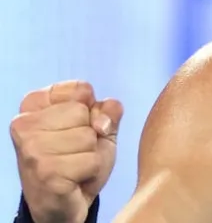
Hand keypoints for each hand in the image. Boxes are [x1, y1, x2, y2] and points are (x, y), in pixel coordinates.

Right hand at [9, 81, 122, 222]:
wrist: (65, 202)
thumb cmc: (77, 159)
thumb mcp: (98, 127)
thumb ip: (108, 110)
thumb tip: (103, 120)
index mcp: (34, 104)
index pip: (81, 89)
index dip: (91, 110)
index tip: (75, 128)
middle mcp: (24, 123)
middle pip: (83, 112)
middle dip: (90, 134)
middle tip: (74, 151)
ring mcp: (31, 148)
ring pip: (88, 136)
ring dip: (90, 154)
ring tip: (73, 164)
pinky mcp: (45, 172)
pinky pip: (91, 160)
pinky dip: (90, 170)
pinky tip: (74, 178)